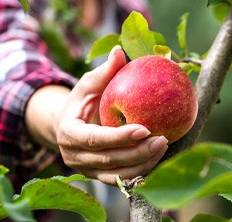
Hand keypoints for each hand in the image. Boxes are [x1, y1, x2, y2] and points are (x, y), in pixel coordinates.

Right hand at [56, 46, 167, 184]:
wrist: (68, 126)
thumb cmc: (80, 102)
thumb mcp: (88, 85)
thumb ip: (103, 72)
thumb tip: (120, 51)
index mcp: (69, 134)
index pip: (94, 139)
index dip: (119, 137)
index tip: (145, 128)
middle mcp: (75, 156)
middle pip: (109, 160)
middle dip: (138, 152)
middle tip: (163, 139)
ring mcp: (86, 170)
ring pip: (117, 175)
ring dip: (142, 164)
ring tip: (164, 148)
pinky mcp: (98, 176)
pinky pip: (121, 179)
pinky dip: (139, 172)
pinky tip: (156, 160)